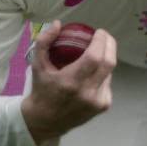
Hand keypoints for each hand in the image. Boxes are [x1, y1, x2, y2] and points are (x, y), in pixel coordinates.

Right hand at [20, 20, 116, 145]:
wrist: (45, 121)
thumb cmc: (42, 89)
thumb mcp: (37, 65)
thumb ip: (44, 42)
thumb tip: (58, 24)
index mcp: (71, 82)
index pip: (95, 56)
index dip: (101, 41)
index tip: (98, 32)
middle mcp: (87, 93)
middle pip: (109, 62)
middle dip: (109, 44)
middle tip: (103, 36)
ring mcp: (97, 101)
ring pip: (110, 72)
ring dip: (105, 58)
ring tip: (95, 53)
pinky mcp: (103, 106)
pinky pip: (108, 82)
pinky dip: (103, 73)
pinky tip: (93, 72)